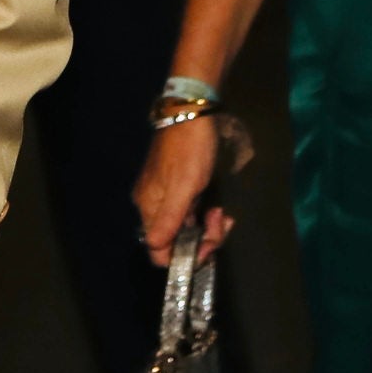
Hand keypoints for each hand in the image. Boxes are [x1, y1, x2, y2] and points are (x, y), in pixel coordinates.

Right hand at [132, 114, 229, 263]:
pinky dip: (206, 216)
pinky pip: (192, 214)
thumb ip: (170, 220)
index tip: (208, 248)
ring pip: (187, 228)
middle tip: (222, 222)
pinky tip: (219, 207)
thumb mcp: (184, 188)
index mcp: (149, 207)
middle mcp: (153, 206)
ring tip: (223, 213)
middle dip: (203, 238)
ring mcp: (166, 198)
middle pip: (175, 240)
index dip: (183, 256)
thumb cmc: (189, 152)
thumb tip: (154, 249)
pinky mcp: (179, 190)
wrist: (191, 116)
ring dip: (209, 227)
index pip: (158, 249)